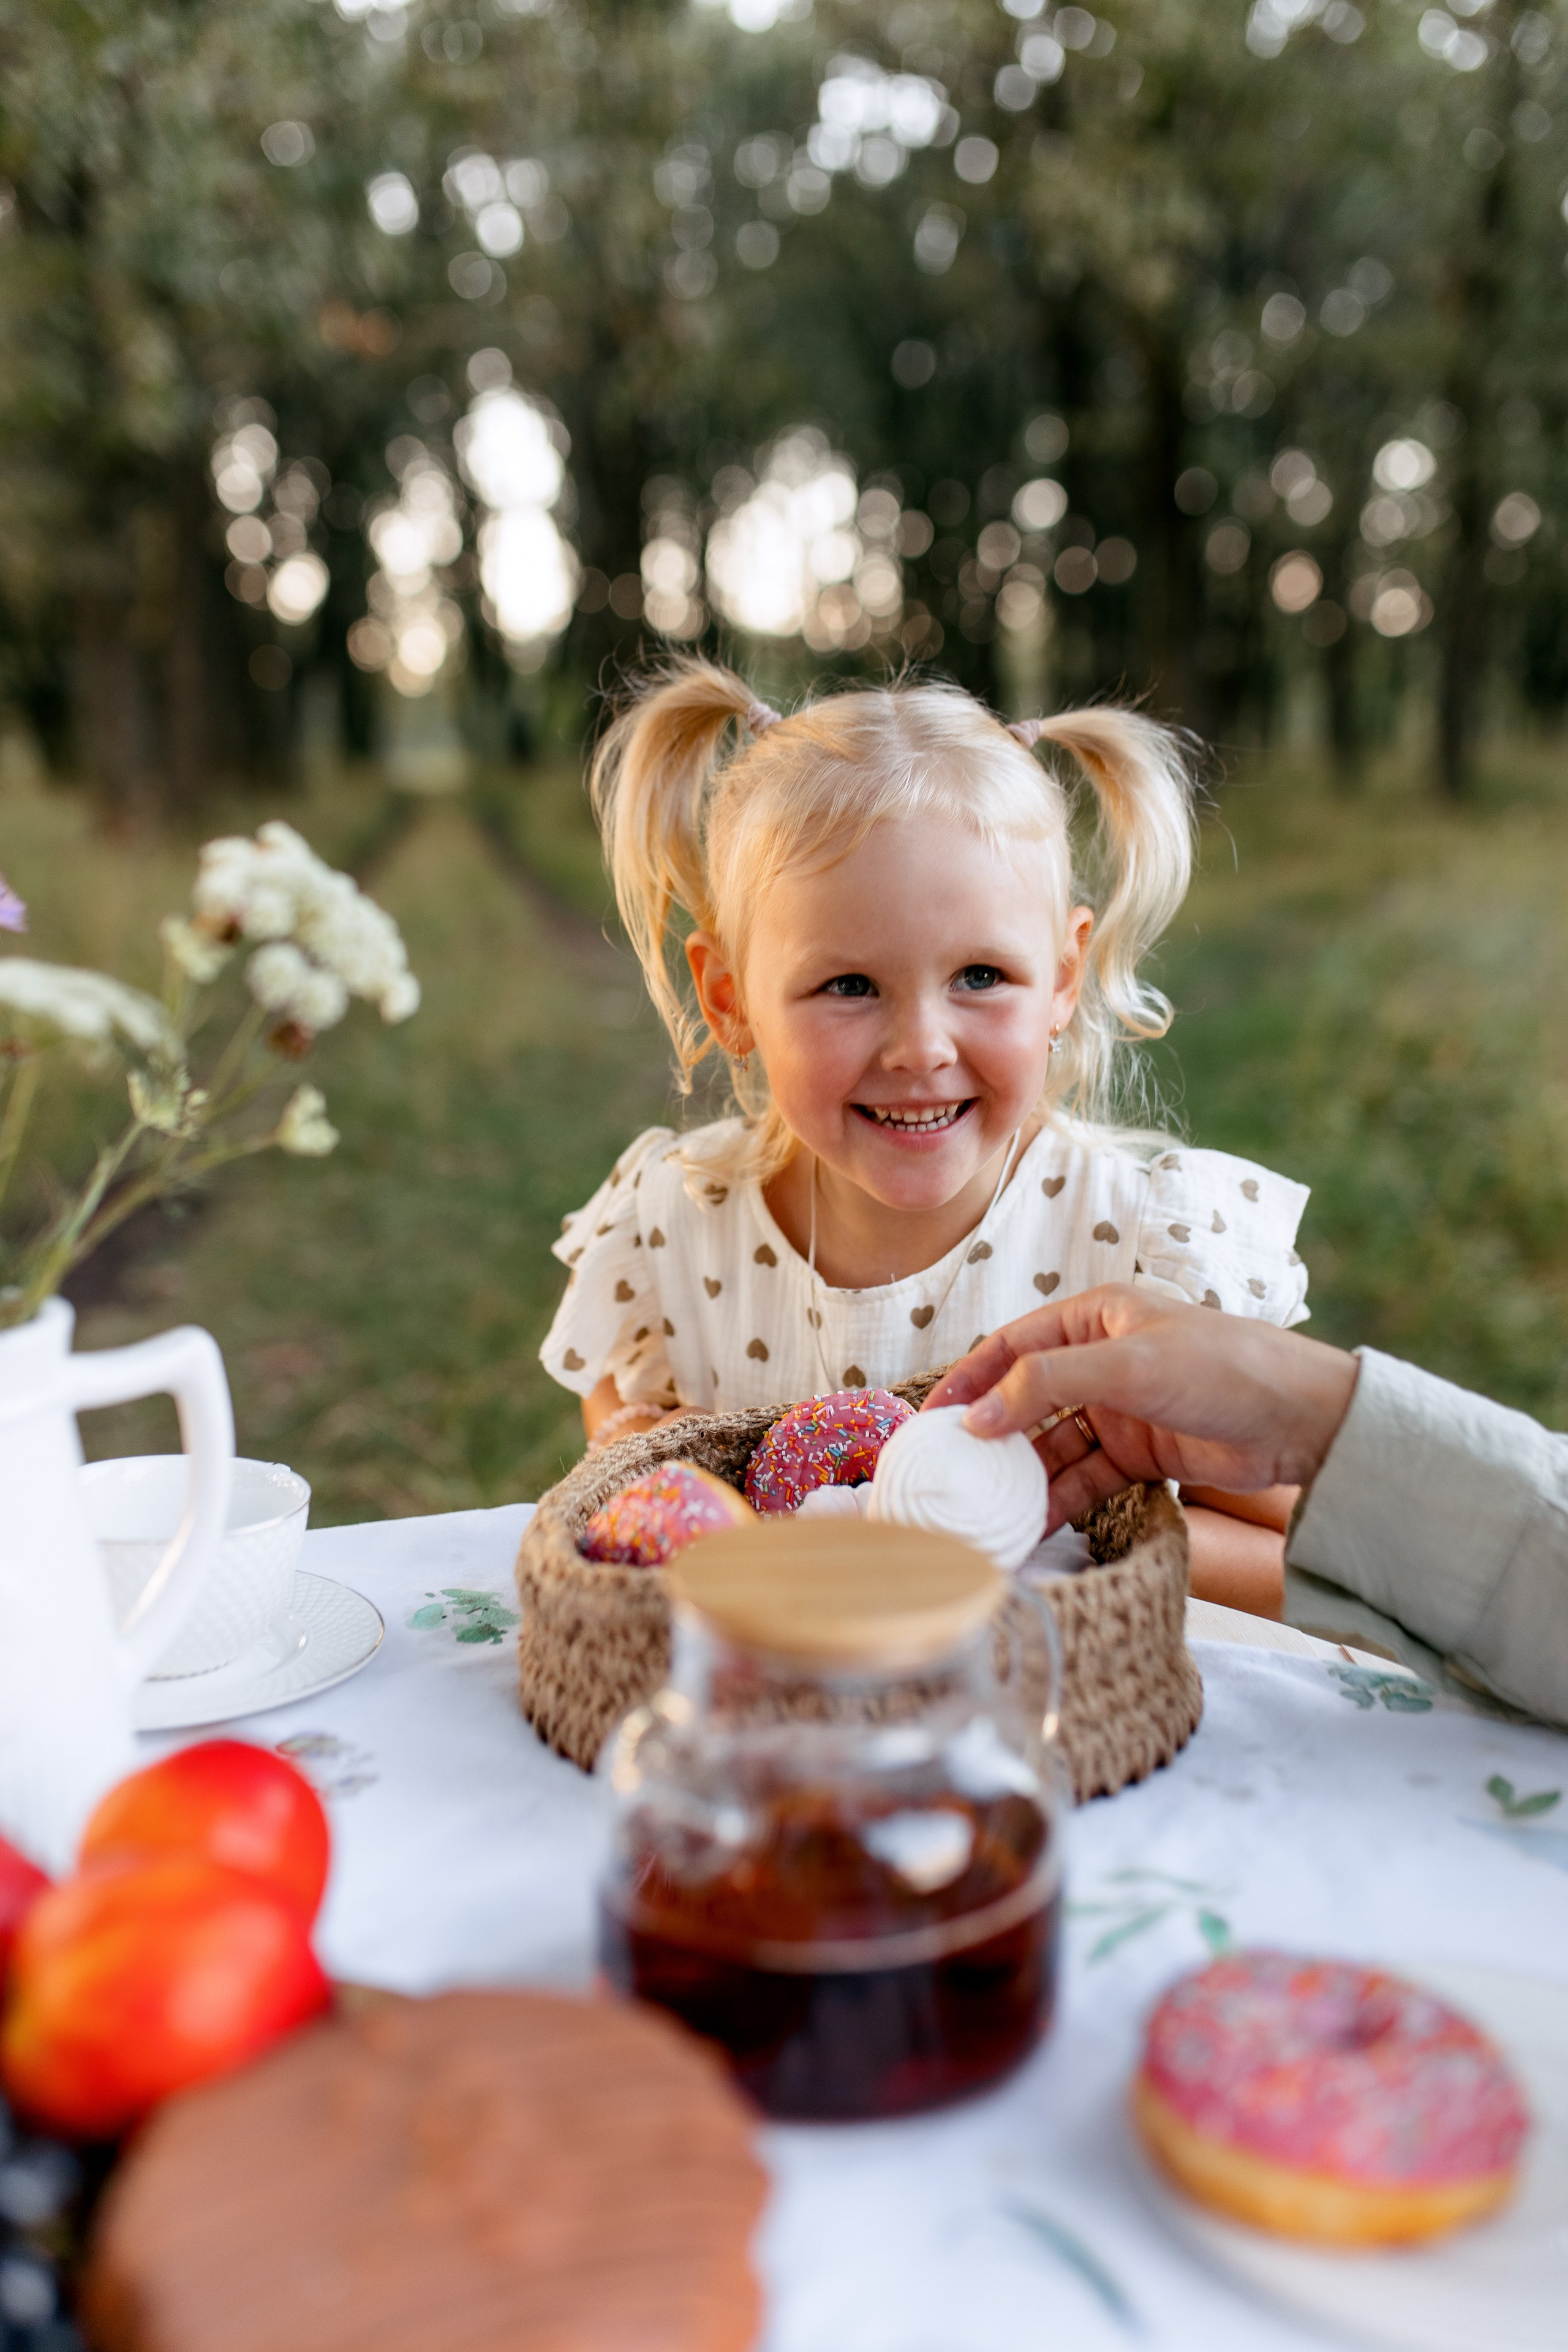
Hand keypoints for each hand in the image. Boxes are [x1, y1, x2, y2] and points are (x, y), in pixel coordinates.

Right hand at [923, 1285, 1358, 1529]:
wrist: (1305, 1419)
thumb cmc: (1224, 1367)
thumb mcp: (1128, 1365)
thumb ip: (1048, 1383)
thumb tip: (978, 1417)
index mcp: (1096, 1317)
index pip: (1013, 1346)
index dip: (969, 1380)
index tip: (931, 1418)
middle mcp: (1102, 1360)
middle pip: (1027, 1399)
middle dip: (989, 1436)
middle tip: (949, 1473)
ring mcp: (1121, 1409)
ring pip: (1054, 1445)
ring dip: (1022, 1477)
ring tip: (984, 1511)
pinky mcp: (1142, 1453)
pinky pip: (1086, 1478)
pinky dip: (1059, 1501)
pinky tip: (1032, 1526)